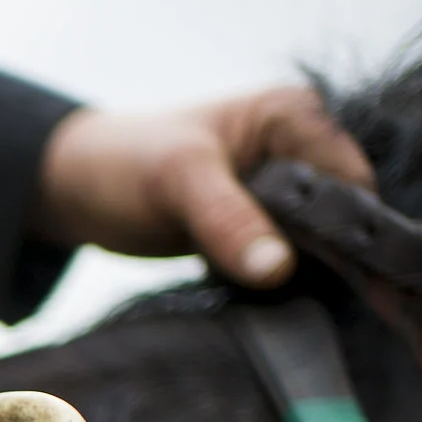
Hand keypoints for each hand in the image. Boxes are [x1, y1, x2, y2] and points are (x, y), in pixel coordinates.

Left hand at [35, 87, 374, 285]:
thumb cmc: (120, 163)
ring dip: (302, 276)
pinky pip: (284, 262)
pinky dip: (277, 284)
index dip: (345, 229)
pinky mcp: (256, 228)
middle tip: (298, 297)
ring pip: (315, 244)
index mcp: (293, 116)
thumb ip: (228, 219)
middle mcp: (298, 150)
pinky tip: (264, 304)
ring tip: (277, 301)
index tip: (323, 275)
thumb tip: (279, 269)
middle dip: (326, 258)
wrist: (72, 188)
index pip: (349, 180)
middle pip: (340, 215)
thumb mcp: (176, 182)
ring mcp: (278, 193)